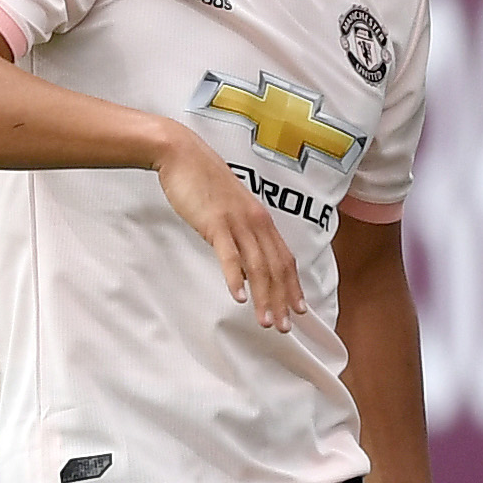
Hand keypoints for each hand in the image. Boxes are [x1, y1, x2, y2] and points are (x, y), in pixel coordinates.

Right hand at [154, 126, 304, 329]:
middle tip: (285, 327)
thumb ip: (241, 232)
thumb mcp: (230, 209)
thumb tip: (245, 260)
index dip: (293, 285)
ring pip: (258, 267)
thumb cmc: (204, 182)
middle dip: (283, 300)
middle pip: (276, 267)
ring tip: (266, 321)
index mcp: (261, 219)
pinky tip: (239, 298)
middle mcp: (256, 222)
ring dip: (264, 297)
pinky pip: (230, 255)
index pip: (284, 258)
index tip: (299, 309)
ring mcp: (237, 222)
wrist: (183, 155)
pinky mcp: (216, 223)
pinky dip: (236, 278)